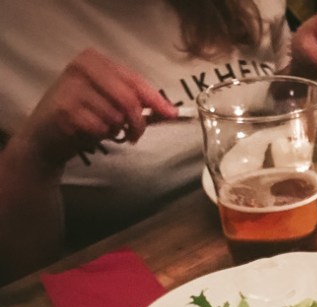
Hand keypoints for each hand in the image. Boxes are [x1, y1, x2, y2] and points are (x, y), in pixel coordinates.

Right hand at [12, 48, 176, 170]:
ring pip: (115, 116)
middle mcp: (82, 67)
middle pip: (129, 100)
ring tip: (101, 129)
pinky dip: (100, 136)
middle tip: (134, 135)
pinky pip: (100, 128)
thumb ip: (136, 104)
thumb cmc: (82, 119)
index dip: (156, 100)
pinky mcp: (66, 109)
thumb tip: (170, 112)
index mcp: (96, 60)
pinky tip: (88, 133)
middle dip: (137, 123)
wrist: (46, 137)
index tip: (172, 114)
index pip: (135, 81)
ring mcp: (72, 86)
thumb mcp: (110, 104)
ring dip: (114, 131)